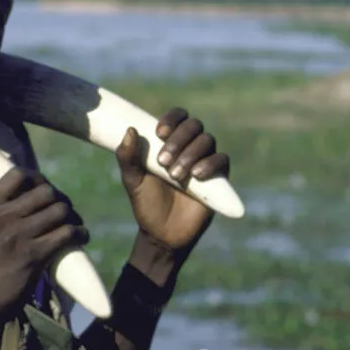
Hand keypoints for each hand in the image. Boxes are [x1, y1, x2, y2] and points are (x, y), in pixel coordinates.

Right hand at [0, 167, 88, 325]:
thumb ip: (0, 211)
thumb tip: (31, 194)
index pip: (18, 175)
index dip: (38, 178)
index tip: (46, 190)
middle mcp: (0, 217)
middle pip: (45, 191)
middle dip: (60, 199)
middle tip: (65, 210)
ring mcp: (16, 235)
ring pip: (60, 210)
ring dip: (73, 216)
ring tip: (75, 224)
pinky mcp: (33, 255)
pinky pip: (67, 233)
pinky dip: (80, 233)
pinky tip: (82, 237)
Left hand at [114, 108, 228, 255]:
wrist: (162, 233)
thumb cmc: (146, 202)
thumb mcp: (132, 180)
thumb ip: (127, 157)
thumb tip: (131, 130)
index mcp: (169, 142)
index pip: (178, 116)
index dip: (172, 119)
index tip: (160, 133)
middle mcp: (190, 147)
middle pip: (194, 125)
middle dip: (179, 139)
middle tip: (163, 161)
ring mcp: (205, 161)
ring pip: (207, 141)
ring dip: (190, 153)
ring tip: (175, 175)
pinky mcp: (218, 178)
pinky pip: (222, 159)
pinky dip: (210, 163)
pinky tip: (196, 175)